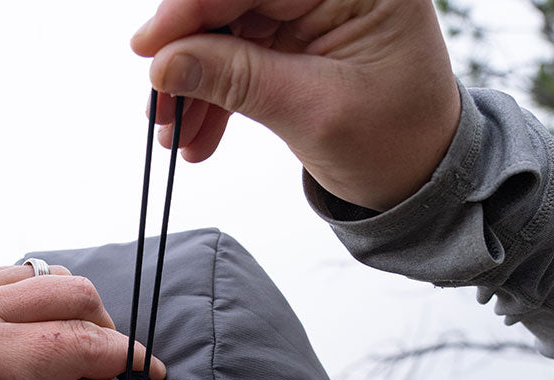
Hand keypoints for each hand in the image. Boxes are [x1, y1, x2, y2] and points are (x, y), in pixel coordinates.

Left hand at [0, 264, 165, 379]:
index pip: (81, 343)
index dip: (127, 359)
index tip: (146, 377)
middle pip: (76, 294)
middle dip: (103, 335)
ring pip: (56, 277)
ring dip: (75, 318)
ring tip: (57, 363)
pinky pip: (26, 275)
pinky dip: (45, 306)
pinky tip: (31, 343)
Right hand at [132, 0, 460, 209]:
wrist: (416, 177)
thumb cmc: (393, 142)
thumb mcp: (314, 112)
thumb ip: (238, 82)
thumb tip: (165, 65)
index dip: (192, 8)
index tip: (148, 49)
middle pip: (233, 1)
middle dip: (188, 55)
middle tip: (158, 108)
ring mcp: (310, 10)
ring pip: (227, 32)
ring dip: (195, 85)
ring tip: (176, 136)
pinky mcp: (295, 39)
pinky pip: (237, 58)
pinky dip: (213, 97)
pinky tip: (196, 135)